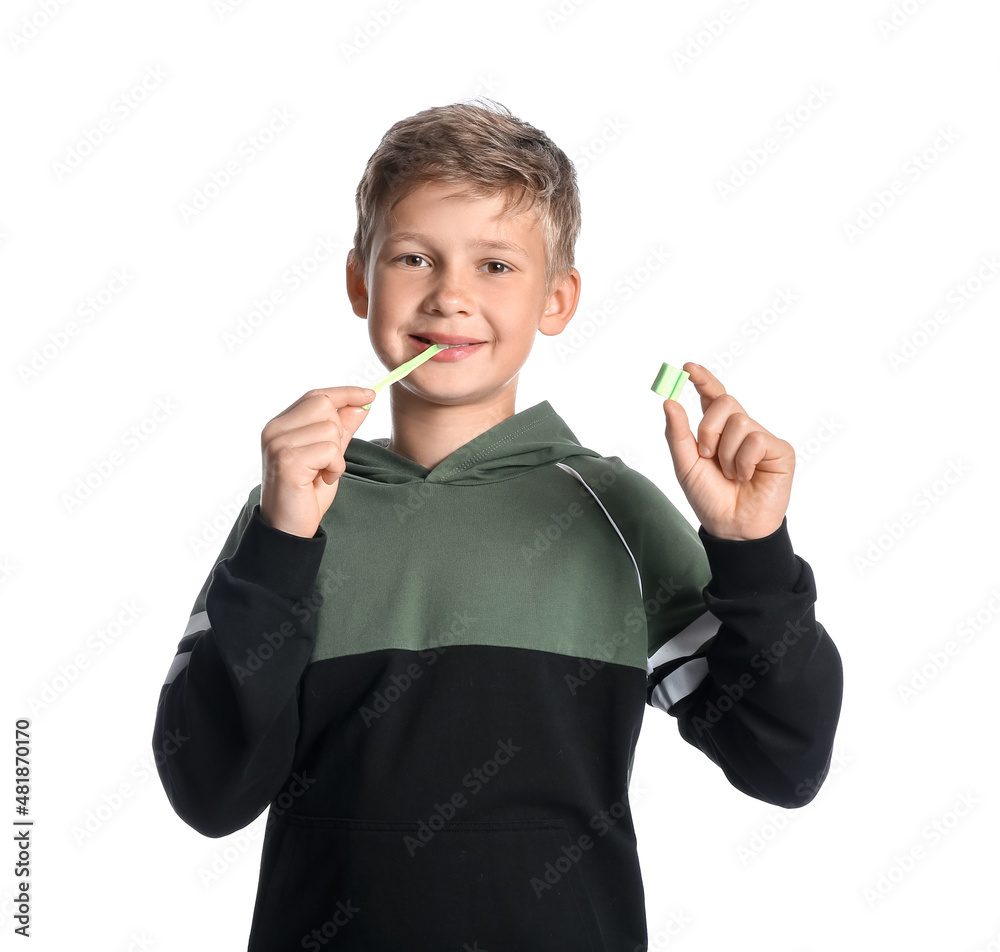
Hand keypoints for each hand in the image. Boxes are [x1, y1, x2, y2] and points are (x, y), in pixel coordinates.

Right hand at [259, 386, 374, 537]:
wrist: (289, 527)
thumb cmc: (307, 493)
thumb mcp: (329, 455)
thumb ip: (342, 429)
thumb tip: (361, 404)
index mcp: (280, 425)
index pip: (316, 396)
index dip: (345, 393)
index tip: (371, 394)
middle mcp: (275, 429)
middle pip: (324, 406)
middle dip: (338, 431)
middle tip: (329, 458)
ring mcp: (279, 444)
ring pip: (330, 429)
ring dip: (337, 456)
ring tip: (323, 473)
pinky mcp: (288, 460)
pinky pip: (330, 450)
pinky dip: (335, 467)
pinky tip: (322, 480)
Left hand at [661, 363, 792, 540]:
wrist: (730, 526)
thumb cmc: (709, 497)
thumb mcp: (685, 464)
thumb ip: (677, 434)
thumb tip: (669, 401)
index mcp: (718, 430)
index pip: (712, 396)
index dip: (703, 379)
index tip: (687, 367)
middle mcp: (741, 430)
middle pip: (725, 402)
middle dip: (709, 428)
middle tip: (706, 455)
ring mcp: (761, 438)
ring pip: (739, 421)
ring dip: (726, 452)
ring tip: (730, 474)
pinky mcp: (779, 450)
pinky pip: (757, 439)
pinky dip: (743, 460)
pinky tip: (746, 477)